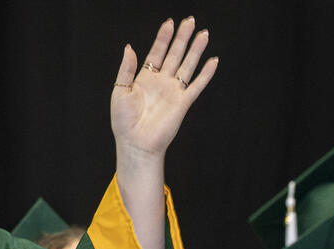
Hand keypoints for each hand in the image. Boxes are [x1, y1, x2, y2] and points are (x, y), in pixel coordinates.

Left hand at [111, 16, 218, 162]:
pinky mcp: (183, 102)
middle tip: (190, 20)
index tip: (170, 22)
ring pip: (188, 65)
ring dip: (196, 50)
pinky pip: (197, 85)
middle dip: (182, 37)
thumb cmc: (123, 121)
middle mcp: (161, 82)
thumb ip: (126, 69)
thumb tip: (129, 47)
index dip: (163, 37)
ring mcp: (173, 91)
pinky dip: (206, 74)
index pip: (157, 52)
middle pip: (175, 54)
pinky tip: (213, 60)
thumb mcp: (120, 91)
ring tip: (203, 34)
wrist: (135, 143)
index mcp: (145, 78)